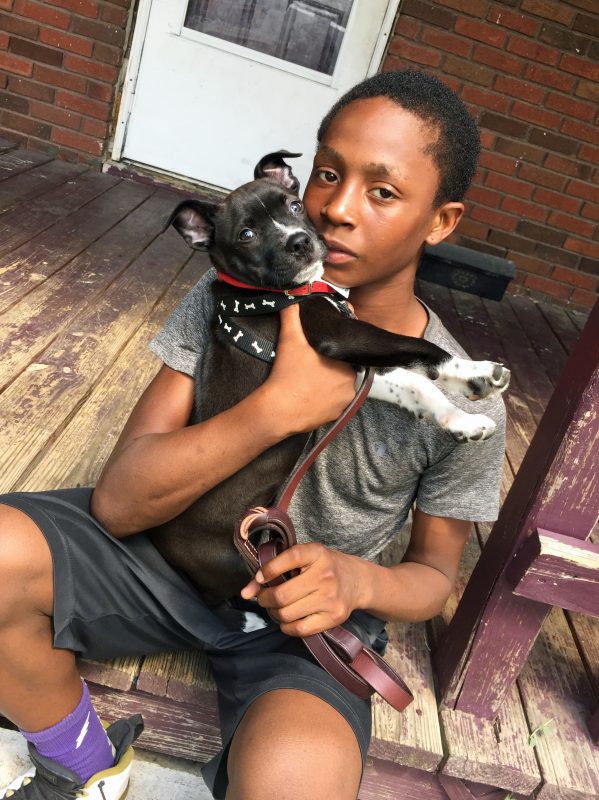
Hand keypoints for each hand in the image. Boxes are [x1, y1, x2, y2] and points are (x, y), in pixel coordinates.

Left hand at [240, 543, 364, 636]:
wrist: (357, 581)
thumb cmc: (323, 567)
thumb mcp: (304, 558)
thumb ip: (274, 568)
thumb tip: (245, 592)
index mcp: (317, 553)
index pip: (290, 557)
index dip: (269, 569)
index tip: (260, 577)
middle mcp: (325, 575)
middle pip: (282, 594)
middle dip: (264, 598)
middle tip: (264, 597)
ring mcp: (330, 598)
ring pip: (287, 614)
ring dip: (274, 613)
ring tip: (276, 607)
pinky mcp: (333, 617)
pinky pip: (299, 629)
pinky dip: (286, 626)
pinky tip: (288, 618)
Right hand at [259, 304, 356, 436]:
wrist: (279, 411)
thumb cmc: (287, 374)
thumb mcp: (289, 339)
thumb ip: (292, 315)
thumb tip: (292, 296)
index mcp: (345, 361)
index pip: (345, 350)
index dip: (334, 348)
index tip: (321, 351)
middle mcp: (351, 381)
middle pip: (344, 368)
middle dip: (331, 365)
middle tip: (313, 364)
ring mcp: (345, 400)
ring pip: (340, 386)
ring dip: (330, 382)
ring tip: (312, 379)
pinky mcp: (337, 415)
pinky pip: (336, 403)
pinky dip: (327, 399)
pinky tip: (313, 393)